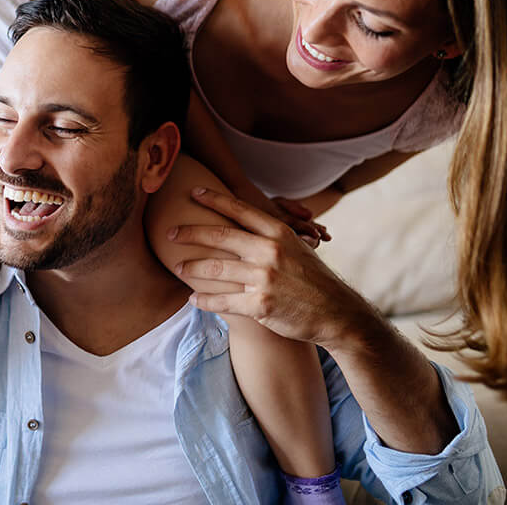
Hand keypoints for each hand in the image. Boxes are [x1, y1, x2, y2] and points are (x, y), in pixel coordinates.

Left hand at [170, 187, 359, 348]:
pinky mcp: (260, 304)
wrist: (337, 313)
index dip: (214, 199)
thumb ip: (272, 236)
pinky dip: (205, 300)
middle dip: (190, 232)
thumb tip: (245, 223)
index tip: (193, 192)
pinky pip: (223, 301)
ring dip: (192, 268)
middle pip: (220, 235)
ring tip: (178, 267)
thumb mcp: (297, 248)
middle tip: (169, 232)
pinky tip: (193, 298)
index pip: (239, 210)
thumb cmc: (314, 279)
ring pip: (216, 269)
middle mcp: (269, 251)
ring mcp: (264, 278)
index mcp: (278, 232)